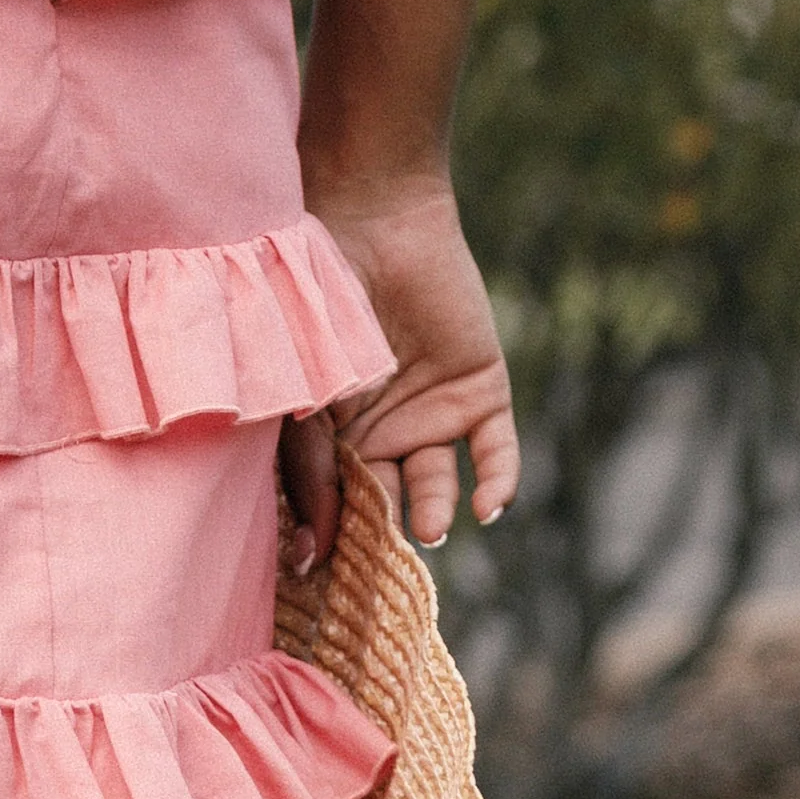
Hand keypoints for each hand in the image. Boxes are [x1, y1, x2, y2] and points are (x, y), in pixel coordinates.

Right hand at [281, 166, 517, 564]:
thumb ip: (309, 471)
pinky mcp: (481, 391)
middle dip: (383, 541)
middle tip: (380, 575)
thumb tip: (312, 560)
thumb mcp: (300, 395)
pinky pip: (496, 452)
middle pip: (384, 506)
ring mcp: (430, 413)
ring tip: (428, 529)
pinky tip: (490, 508)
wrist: (370, 215)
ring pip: (436, 486)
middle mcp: (378, 433)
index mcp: (326, 437)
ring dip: (433, 513)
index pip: (332, 508)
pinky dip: (499, 481)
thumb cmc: (309, 300)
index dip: (331, 544)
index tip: (322, 583)